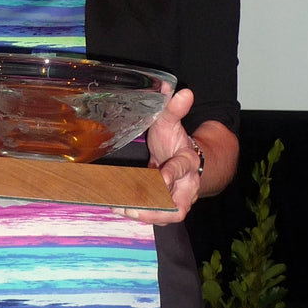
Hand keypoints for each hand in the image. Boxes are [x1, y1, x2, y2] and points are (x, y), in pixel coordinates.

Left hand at [112, 87, 201, 225]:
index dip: (171, 174)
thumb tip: (183, 91)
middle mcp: (187, 185)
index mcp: (189, 161)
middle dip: (157, 209)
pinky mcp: (167, 207)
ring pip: (167, 215)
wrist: (184, 159)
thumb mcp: (170, 122)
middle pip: (179, 206)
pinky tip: (119, 207)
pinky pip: (156, 215)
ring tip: (121, 208)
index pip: (182, 168)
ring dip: (145, 214)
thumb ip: (174, 109)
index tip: (159, 177)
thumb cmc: (174, 140)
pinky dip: (139, 213)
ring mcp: (179, 199)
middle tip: (133, 206)